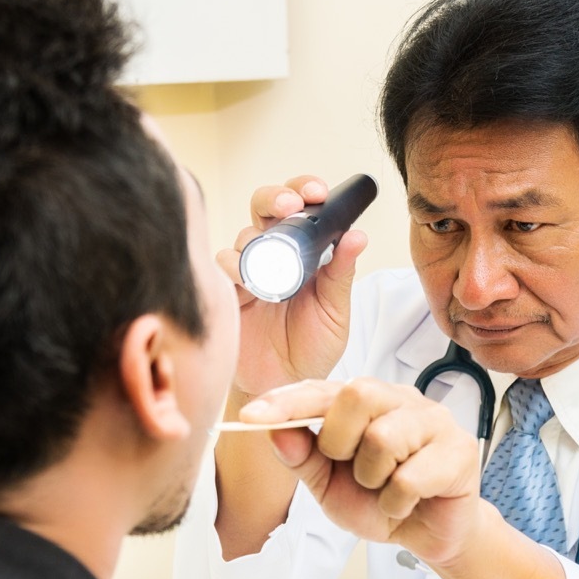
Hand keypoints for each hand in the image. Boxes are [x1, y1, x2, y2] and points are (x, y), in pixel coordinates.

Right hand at [218, 177, 368, 397]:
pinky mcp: (226, 292)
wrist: (281, 387)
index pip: (300, 208)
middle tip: (291, 206)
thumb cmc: (310, 349)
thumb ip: (341, 274)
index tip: (317, 192)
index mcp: (303, 253)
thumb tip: (357, 235)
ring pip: (243, 236)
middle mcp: (273, 255)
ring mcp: (247, 271)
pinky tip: (245, 279)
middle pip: (264, 208)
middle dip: (275, 198)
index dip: (304, 191)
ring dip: (256, 240)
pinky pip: (221, 266)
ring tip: (271, 261)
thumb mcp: (335, 312)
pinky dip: (232, 266)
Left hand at [240, 377, 485, 566]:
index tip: (250, 416)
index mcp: (363, 401)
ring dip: (372, 479)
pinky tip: (406, 503)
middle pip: (357, 395)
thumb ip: (302, 456)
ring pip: (384, 437)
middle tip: (354, 470)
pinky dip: (396, 502)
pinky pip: (410, 477)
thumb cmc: (379, 500)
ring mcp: (432, 420)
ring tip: (384, 489)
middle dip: (341, 443)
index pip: (319, 389)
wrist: (427, 535)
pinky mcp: (459, 450)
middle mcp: (398, 399)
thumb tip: (274, 431)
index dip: (285, 402)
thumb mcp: (327, 484)